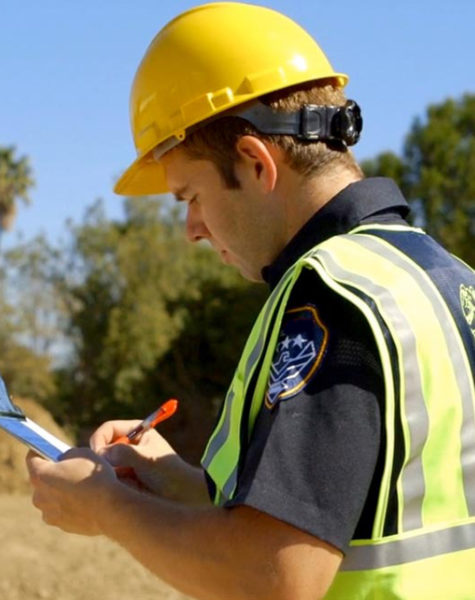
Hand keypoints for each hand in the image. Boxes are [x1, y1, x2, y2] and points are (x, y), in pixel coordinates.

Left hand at [26, 447, 119, 535]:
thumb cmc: (96, 478)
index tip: (49, 449)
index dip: (40, 451)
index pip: (32, 458)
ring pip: (51, 497)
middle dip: (53, 473)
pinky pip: (61, 510)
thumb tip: (64, 459)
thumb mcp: (82, 453)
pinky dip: (69, 505)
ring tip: (81, 486)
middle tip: (69, 468)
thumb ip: (67, 454)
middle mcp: (39, 496)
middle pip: (41, 480)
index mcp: (41, 475)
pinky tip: (85, 500)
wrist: (110, 508)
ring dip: (60, 491)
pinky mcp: (61, 525)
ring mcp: (49, 513)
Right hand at [90, 420, 208, 503]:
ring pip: (103, 465)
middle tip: (108, 473)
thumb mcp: (146, 459)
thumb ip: (123, 452)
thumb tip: (101, 453)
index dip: (100, 440)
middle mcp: (128, 444)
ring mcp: (124, 461)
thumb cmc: (168, 472)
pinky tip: (124, 489)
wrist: (181, 495)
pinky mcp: (123, 478)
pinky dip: (112, 484)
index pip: (108, 429)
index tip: (98, 456)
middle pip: (102, 447)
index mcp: (136, 431)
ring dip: (108, 473)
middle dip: (103, 460)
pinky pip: (108, 478)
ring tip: (124, 482)